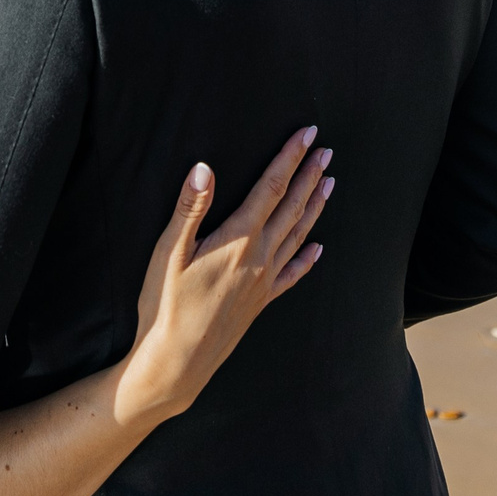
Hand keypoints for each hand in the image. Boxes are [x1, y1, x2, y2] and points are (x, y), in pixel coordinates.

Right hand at [112, 128, 332, 430]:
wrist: (177, 362)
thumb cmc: (166, 305)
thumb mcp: (169, 252)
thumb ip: (190, 208)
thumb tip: (204, 166)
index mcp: (238, 239)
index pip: (271, 187)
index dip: (290, 157)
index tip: (308, 133)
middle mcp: (259, 257)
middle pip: (292, 207)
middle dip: (310, 176)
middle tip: (327, 150)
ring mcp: (264, 281)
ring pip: (298, 235)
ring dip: (315, 207)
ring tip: (330, 184)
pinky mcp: (261, 302)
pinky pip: (293, 274)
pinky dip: (308, 258)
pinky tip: (319, 249)